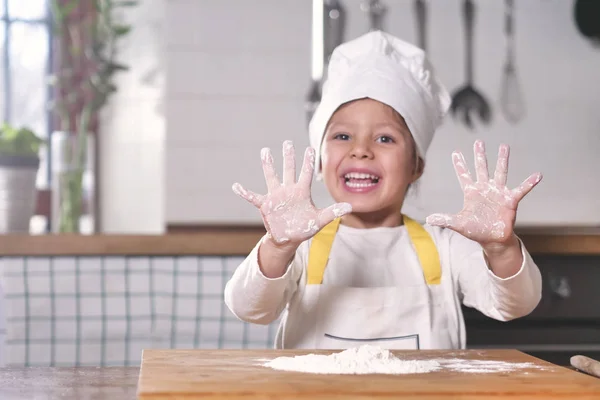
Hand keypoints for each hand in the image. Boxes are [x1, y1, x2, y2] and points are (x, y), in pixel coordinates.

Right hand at [232, 140, 351, 244]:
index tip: (310, 148)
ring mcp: (276, 196)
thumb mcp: (320, 220)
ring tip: (265, 151)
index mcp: (301, 192)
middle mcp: (288, 190)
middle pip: (288, 170)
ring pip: (271, 177)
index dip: (308, 162)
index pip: (306, 173)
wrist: (288, 238)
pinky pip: (253, 197)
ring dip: (268, 165)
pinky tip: (236, 186)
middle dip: (288, 156)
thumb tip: (350, 207)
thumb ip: (333, 212)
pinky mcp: (265, 205)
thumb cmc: (304, 228)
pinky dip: (244, 192)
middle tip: (287, 142)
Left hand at [426, 140, 541, 245]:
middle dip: (479, 156)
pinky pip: (521, 189)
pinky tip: (538, 175)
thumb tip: (428, 219)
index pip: (464, 176)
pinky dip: (529, 183)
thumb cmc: (476, 230)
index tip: (455, 152)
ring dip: (502, 160)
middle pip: (481, 169)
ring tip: (504, 146)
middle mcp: (485, 189)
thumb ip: (445, 219)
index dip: (460, 165)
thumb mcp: (458, 224)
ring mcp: (498, 193)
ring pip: (500, 172)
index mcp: (471, 193)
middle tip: (478, 141)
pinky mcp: (510, 200)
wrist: (492, 239)